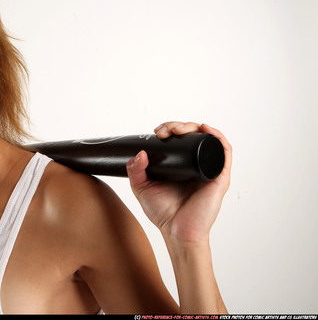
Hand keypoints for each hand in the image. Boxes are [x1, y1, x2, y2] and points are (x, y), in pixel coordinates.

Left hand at [126, 122, 231, 245]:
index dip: (170, 128)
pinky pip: (224, 151)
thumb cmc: (163, 213)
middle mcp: (197, 164)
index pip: (180, 139)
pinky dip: (216, 136)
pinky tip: (204, 129)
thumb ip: (135, 171)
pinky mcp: (220, 177)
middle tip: (164, 131)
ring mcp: (209, 169)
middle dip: (178, 125)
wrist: (177, 233)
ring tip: (178, 130)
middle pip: (193, 134)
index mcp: (182, 165)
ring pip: (208, 138)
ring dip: (194, 126)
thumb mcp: (142, 187)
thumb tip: (140, 153)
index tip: (157, 132)